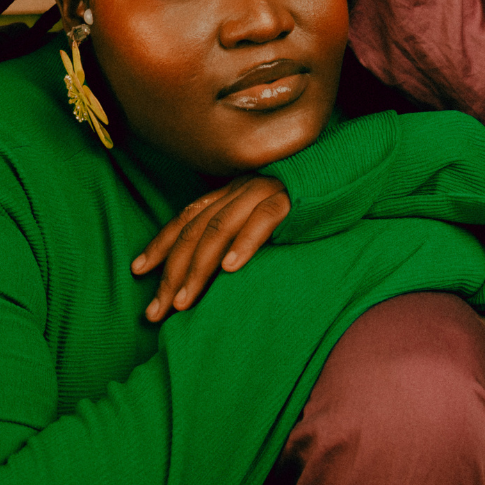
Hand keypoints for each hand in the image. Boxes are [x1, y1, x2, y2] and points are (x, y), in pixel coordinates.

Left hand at [131, 175, 290, 321]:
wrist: (346, 174)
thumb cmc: (303, 207)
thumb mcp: (261, 219)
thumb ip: (236, 236)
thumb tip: (210, 274)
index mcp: (230, 192)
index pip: (186, 217)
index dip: (160, 243)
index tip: (137, 271)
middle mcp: (240, 189)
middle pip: (196, 230)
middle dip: (172, 271)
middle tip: (157, 310)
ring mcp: (264, 192)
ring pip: (221, 227)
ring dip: (199, 268)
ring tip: (185, 301)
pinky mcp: (292, 200)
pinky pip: (264, 220)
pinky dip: (245, 244)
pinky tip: (231, 269)